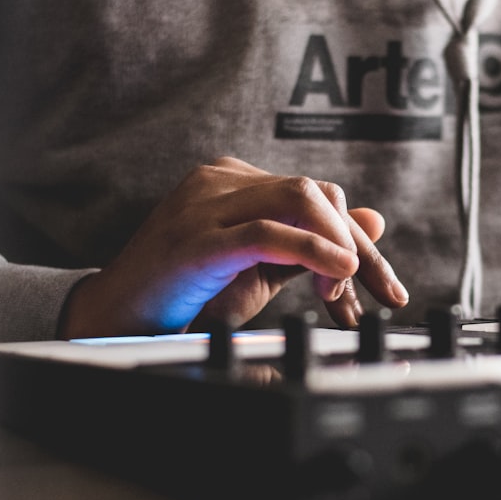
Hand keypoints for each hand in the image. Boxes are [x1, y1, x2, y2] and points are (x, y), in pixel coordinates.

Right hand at [59, 157, 407, 337]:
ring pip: (298, 199)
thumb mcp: (264, 265)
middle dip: (356, 243)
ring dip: (337, 244)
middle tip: (376, 293)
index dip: (356, 239)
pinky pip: (266, 232)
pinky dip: (311, 249)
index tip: (383, 286)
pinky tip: (336, 273)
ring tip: (347, 287)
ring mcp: (204, 205)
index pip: (317, 194)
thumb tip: (373, 221)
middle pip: (316, 193)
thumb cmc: (189, 292)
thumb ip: (314, 241)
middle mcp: (221, 181)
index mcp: (236, 180)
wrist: (118, 319)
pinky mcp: (195, 240)